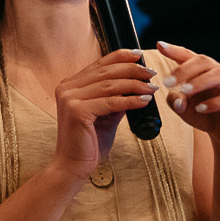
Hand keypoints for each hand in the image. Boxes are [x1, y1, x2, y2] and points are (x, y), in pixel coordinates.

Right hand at [50, 48, 157, 180]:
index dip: (120, 57)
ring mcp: (69, 98)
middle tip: (151, 73)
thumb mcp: (105, 116)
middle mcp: (67, 87)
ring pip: (109, 85)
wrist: (73, 166)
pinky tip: (144, 100)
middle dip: (131, 69)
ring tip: (152, 87)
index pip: (98, 65)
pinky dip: (129, 100)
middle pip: (105, 72)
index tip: (139, 54)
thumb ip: (115, 99)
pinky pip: (110, 102)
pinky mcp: (77, 110)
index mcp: (70, 85)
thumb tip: (135, 87)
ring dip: (134, 84)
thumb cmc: (88, 143)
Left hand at [155, 39, 219, 148]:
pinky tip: (200, 109)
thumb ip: (174, 100)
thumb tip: (178, 98)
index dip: (175, 50)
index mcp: (203, 70)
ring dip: (199, 82)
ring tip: (184, 92)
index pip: (189, 55)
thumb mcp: (182, 108)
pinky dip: (214, 102)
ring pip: (219, 75)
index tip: (160, 45)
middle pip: (204, 61)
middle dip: (184, 69)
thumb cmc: (201, 114)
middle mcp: (219, 73)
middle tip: (167, 81)